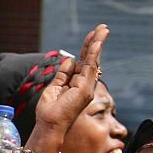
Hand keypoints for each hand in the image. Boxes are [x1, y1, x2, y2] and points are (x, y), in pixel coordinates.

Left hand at [32, 24, 108, 140]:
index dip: (87, 48)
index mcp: (76, 83)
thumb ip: (62, 74)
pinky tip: (97, 42)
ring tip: (103, 29)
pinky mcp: (85, 88)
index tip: (91, 35)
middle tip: (103, 27)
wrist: (49, 124)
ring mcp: (86, 86)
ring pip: (93, 60)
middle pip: (91, 59)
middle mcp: (84, 84)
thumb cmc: (50, 110)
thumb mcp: (54, 87)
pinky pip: (90, 67)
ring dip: (97, 43)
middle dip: (96, 42)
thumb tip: (70, 60)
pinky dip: (93, 54)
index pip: (84, 62)